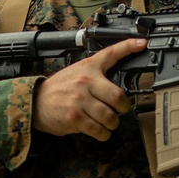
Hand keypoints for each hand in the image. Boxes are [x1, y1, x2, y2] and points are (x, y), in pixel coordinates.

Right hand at [32, 38, 147, 140]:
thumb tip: (121, 71)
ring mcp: (80, 101)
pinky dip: (103, 134)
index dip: (128, 47)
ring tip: (108, 122)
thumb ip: (99, 68)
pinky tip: (99, 130)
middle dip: (123, 108)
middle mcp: (85, 83)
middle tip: (120, 110)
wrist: (36, 101)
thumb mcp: (79, 70)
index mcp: (89, 69)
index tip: (142, 43)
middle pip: (118, 96)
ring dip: (112, 123)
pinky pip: (99, 130)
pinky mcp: (75, 118)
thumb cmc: (60, 87)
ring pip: (110, 117)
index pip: (111, 54)